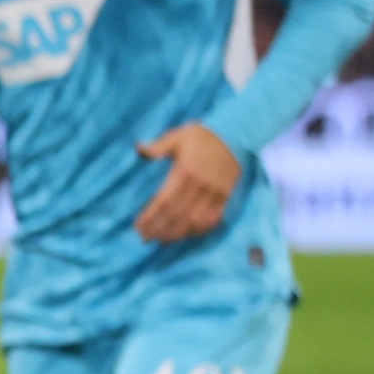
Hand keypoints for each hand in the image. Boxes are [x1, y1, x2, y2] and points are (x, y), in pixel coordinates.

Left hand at [132, 123, 238, 243]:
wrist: (234, 134)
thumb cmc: (201, 136)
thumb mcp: (177, 136)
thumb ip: (157, 146)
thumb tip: (138, 148)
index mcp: (185, 172)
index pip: (164, 201)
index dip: (150, 217)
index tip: (138, 226)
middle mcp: (200, 185)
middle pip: (177, 215)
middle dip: (160, 229)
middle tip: (146, 238)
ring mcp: (215, 192)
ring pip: (194, 220)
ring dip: (178, 233)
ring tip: (163, 240)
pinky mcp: (226, 195)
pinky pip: (213, 218)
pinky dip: (200, 229)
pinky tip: (188, 234)